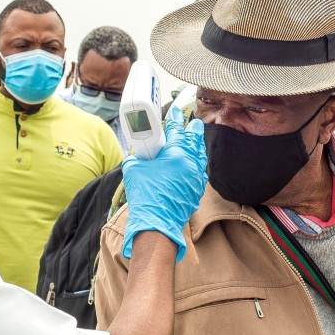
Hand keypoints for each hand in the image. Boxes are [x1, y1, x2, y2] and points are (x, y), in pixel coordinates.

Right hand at [121, 105, 207, 261]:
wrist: (156, 223)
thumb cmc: (145, 195)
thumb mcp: (133, 168)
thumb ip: (138, 156)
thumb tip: (140, 153)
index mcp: (176, 153)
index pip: (177, 130)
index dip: (175, 119)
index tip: (175, 111)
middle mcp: (190, 163)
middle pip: (195, 140)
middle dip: (193, 130)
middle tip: (193, 122)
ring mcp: (196, 177)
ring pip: (200, 156)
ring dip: (197, 146)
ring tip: (195, 139)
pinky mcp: (196, 190)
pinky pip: (200, 171)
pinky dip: (197, 162)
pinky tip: (194, 162)